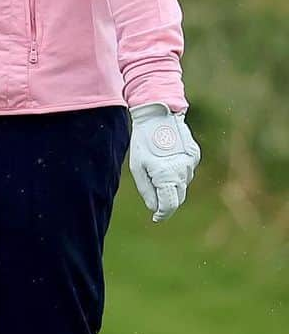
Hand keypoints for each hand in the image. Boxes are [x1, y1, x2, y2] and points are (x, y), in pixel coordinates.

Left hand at [129, 103, 200, 221]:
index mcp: (167, 176)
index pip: (170, 205)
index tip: (156, 217)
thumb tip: (155, 208)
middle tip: (155, 198)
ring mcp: (191, 163)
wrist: (157, 115)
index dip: (163, 213)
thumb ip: (146, 190)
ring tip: (158, 169)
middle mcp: (183, 172)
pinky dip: (178, 171)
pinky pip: (187, 171)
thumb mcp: (138, 167)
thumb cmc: (143, 142)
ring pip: (183, 183)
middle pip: (178, 197)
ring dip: (173, 184)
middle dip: (167, 200)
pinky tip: (168, 160)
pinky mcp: (195, 155)